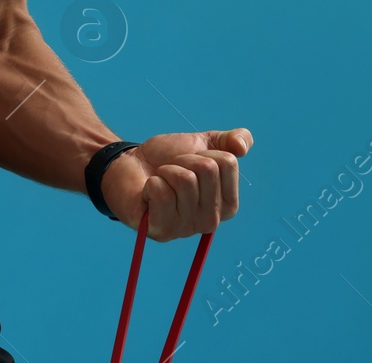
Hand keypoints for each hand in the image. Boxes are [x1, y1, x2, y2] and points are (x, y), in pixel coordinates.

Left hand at [101, 128, 253, 241]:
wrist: (129, 165)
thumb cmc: (166, 158)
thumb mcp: (202, 143)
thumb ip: (230, 141)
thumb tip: (242, 147)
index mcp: (227, 204)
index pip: (228, 163)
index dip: (204, 152)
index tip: (190, 161)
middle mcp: (211, 221)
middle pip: (207, 169)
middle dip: (184, 160)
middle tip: (172, 170)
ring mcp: (186, 229)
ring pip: (184, 180)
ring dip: (166, 171)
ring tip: (160, 180)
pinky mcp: (161, 230)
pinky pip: (162, 193)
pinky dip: (151, 183)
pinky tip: (148, 193)